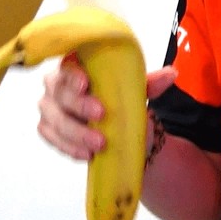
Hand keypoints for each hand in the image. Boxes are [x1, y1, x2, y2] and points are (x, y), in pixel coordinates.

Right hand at [38, 54, 176, 160]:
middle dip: (79, 105)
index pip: (67, 64)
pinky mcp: (49, 130)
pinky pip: (52, 139)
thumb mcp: (138, 92)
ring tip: (99, 144)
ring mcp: (50, 108)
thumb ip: (150, 83)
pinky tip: (86, 155)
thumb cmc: (122, 102)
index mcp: (76, 66)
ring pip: (53, 119)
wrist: (121, 132)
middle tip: (101, 115)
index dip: (72, 74)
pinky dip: (68, 147)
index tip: (86, 84)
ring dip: (76, 133)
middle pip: (58, 92)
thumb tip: (171, 74)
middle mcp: (57, 84)